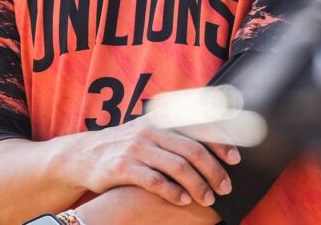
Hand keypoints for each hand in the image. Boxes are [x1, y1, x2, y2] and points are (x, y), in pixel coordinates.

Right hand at [68, 115, 240, 207]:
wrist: (83, 155)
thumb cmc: (126, 145)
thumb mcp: (150, 131)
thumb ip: (177, 133)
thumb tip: (215, 138)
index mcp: (162, 119)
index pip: (200, 126)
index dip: (221, 142)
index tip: (236, 159)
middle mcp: (152, 130)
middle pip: (193, 150)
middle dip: (214, 170)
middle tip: (225, 188)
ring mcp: (136, 148)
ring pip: (178, 167)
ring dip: (198, 185)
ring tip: (208, 198)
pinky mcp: (122, 167)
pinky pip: (154, 181)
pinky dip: (173, 192)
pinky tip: (184, 201)